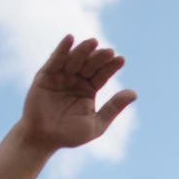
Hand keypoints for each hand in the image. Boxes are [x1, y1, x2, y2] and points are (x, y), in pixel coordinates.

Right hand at [18, 34, 136, 150]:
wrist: (44, 139)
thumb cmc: (70, 135)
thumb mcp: (97, 123)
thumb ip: (113, 108)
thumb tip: (134, 93)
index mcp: (89, 89)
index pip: (102, 75)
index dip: (111, 67)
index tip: (121, 60)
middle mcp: (76, 80)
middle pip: (90, 65)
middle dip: (99, 58)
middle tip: (108, 52)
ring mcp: (61, 76)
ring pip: (74, 60)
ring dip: (83, 50)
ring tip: (93, 43)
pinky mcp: (45, 75)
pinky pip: (55, 60)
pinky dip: (62, 49)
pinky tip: (70, 39)